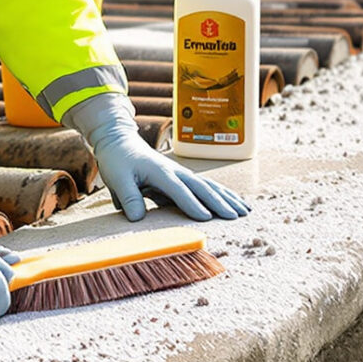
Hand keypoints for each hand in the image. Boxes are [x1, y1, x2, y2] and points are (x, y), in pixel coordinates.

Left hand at [64, 94, 250, 223]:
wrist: (121, 142)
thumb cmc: (118, 161)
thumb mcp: (117, 179)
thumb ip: (128, 197)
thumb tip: (137, 219)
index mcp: (160, 172)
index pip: (178, 190)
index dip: (191, 204)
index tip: (206, 217)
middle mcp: (175, 172)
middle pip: (202, 188)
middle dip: (219, 203)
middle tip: (236, 217)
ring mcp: (182, 173)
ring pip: (209, 187)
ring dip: (227, 198)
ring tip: (245, 211)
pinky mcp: (183, 177)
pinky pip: (206, 187)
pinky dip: (222, 195)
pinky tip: (235, 203)